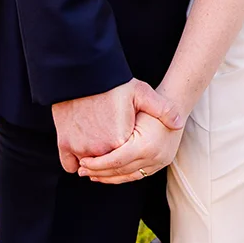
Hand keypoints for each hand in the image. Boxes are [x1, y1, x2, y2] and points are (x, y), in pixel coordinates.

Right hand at [52, 81, 182, 174]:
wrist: (79, 75)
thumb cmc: (110, 83)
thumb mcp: (141, 92)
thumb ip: (162, 109)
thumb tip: (179, 123)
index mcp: (120, 141)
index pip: (127, 161)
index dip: (130, 159)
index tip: (130, 154)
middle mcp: (100, 149)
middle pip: (108, 166)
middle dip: (111, 165)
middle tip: (113, 154)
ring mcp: (80, 148)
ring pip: (88, 167)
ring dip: (93, 163)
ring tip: (98, 153)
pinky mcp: (64, 144)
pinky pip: (70, 164)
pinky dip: (75, 161)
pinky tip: (82, 154)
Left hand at [81, 110, 182, 183]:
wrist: (177, 104)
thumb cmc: (153, 101)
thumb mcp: (134, 107)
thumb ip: (116, 122)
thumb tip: (99, 132)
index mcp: (146, 145)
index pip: (115, 161)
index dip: (97, 164)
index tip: (82, 162)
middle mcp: (155, 158)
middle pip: (121, 171)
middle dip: (99, 173)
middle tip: (82, 171)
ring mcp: (159, 162)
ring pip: (129, 176)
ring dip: (109, 177)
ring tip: (92, 175)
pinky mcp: (160, 164)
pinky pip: (138, 175)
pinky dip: (122, 176)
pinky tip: (109, 173)